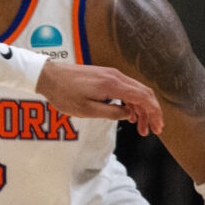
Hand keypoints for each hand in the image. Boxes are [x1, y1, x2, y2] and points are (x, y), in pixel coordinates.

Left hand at [35, 62, 163, 135]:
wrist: (47, 75)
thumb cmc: (63, 93)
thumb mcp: (87, 110)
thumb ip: (111, 113)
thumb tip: (129, 114)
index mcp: (113, 84)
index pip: (144, 97)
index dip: (154, 113)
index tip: (158, 127)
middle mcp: (115, 76)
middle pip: (143, 93)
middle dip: (151, 113)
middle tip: (152, 130)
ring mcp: (110, 74)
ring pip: (135, 91)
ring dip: (140, 109)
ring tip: (140, 127)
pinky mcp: (104, 75)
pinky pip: (124, 88)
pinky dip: (130, 101)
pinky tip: (128, 114)